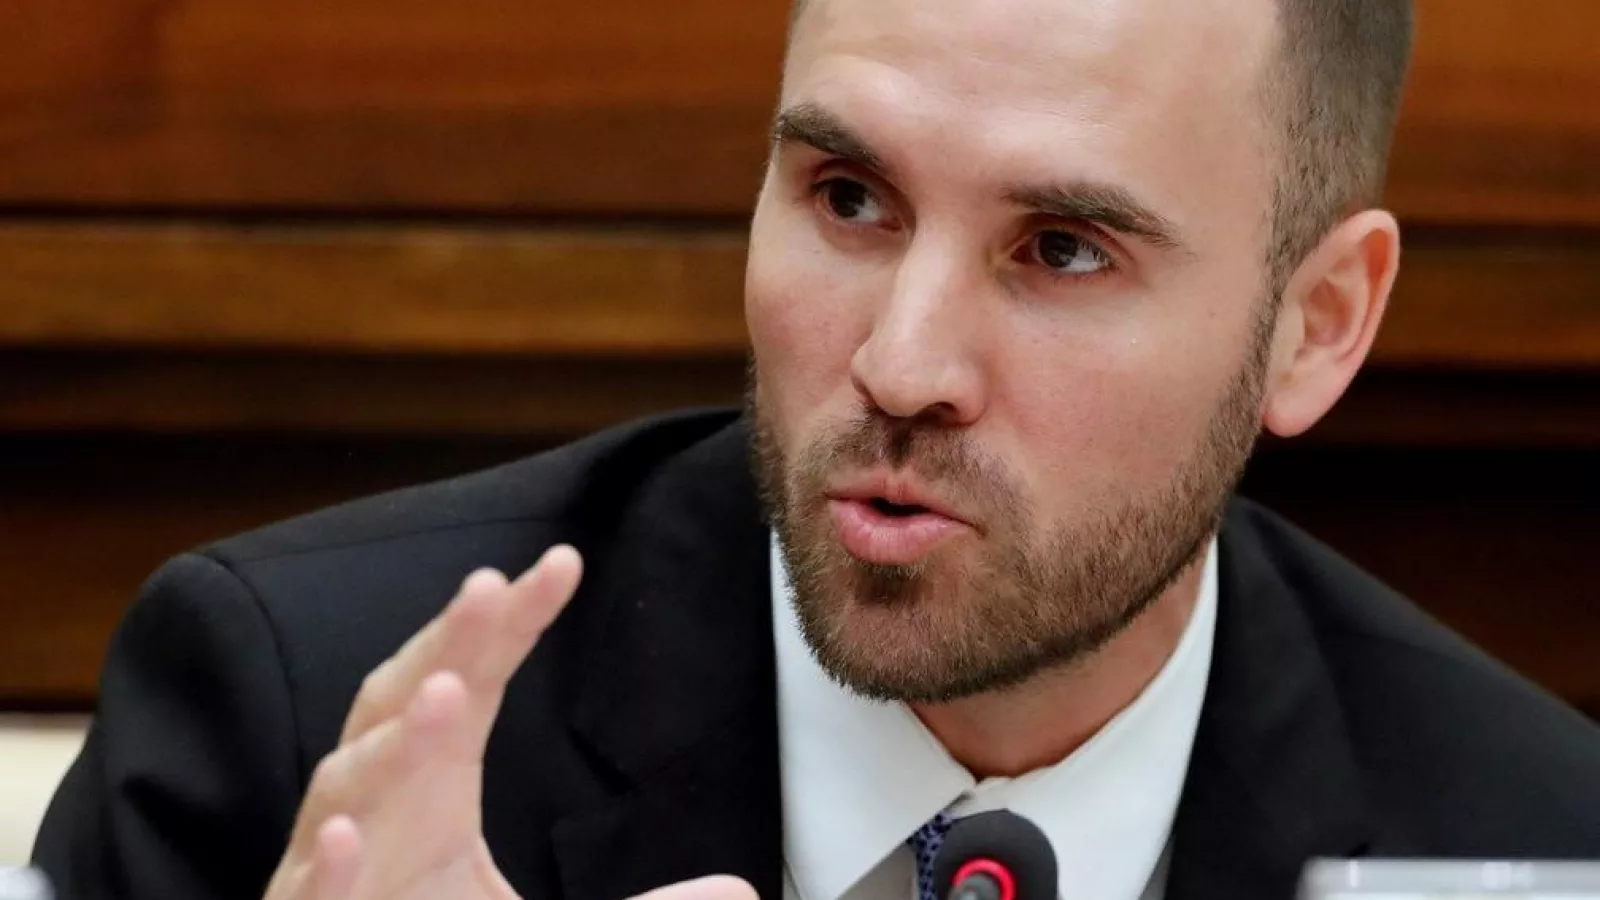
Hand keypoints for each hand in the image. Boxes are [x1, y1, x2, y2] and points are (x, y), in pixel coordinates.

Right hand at [262, 545, 755, 899]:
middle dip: (447, 644)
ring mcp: (339, 860)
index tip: (564, 562)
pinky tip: (347, 833)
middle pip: (407, 703)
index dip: (511, 621)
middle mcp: (379, 804)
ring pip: (354, 786)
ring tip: (447, 695)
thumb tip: (742, 888)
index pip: (476, 680)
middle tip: (489, 585)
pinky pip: (312, 890)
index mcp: (432, 787)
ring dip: (397, 741)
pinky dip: (325, 861)